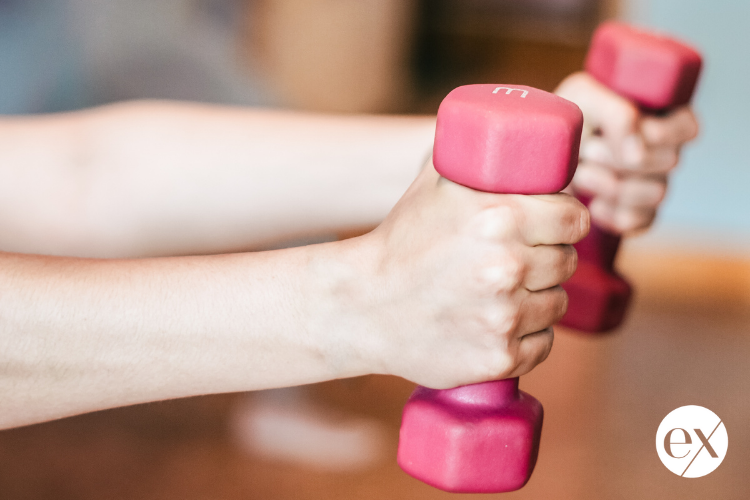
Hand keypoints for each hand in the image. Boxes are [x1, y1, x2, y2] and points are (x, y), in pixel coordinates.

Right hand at [350, 161, 587, 388]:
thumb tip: (517, 136)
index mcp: (500, 219)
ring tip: (503, 292)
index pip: (575, 219)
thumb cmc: (401, 241)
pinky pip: (542, 344)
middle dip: (549, 258)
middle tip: (519, 259)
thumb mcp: (435, 184)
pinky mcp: (499, 357)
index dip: (566, 221)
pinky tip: (497, 324)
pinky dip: (527, 336)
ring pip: (556, 304)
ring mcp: (505, 318)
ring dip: (538, 298)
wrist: (361, 305)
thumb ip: (478, 156)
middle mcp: (508, 268)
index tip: (554, 227)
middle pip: (567, 262)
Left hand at [555, 72, 698, 233]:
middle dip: (620, 157)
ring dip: (610, 184)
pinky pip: (638, 221)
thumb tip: (638, 153)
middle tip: (588, 150)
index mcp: (660, 116)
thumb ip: (617, 114)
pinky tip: (590, 202)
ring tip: (581, 173)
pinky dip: (609, 213)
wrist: (538, 158)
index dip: (661, 133)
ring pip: (656, 193)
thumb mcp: (584, 98)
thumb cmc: (566, 120)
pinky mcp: (636, 214)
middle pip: (669, 161)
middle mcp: (663, 151)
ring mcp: (652, 185)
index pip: (687, 128)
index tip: (626, 131)